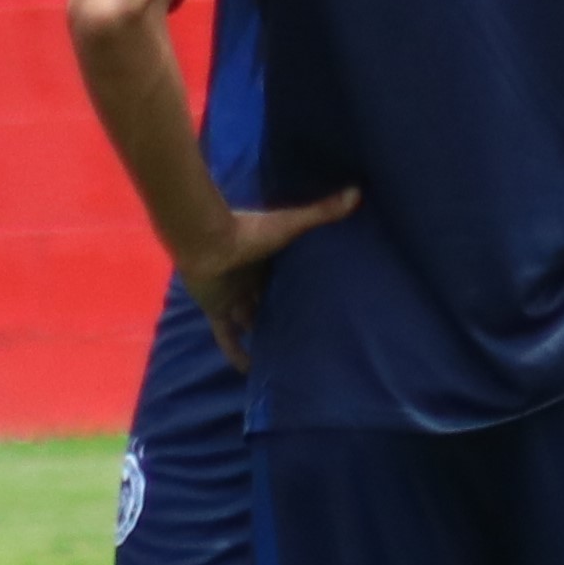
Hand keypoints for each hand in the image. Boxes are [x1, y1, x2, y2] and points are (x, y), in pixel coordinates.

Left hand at [174, 188, 359, 369]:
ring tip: (285, 355)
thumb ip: (321, 213)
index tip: (321, 298)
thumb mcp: (291, 224)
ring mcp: (233, 295)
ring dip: (262, 332)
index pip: (287, 275)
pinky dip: (236, 353)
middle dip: (282, 310)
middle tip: (307, 331)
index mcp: (268, 258)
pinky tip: (249, 372)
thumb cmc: (248, 230)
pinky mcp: (218, 310)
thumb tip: (357, 192)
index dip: (300, 285)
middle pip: (269, 298)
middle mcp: (251, 278)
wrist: (207, 240)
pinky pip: (227, 338)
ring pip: (250, 319)